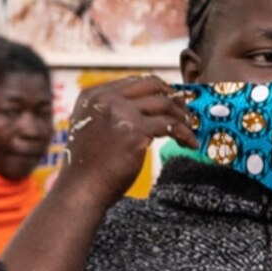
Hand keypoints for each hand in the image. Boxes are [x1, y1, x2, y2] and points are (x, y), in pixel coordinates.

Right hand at [61, 74, 192, 200]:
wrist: (81, 188)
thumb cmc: (88, 165)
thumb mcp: (90, 126)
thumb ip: (110, 111)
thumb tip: (145, 105)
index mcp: (93, 95)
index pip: (135, 82)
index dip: (158, 91)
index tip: (171, 102)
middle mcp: (105, 98)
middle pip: (152, 85)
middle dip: (173, 97)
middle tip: (185, 112)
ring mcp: (121, 112)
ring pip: (165, 104)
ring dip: (182, 117)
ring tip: (189, 130)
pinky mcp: (135, 130)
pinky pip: (171, 125)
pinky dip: (185, 134)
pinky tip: (189, 143)